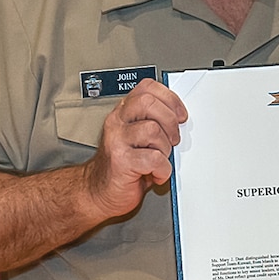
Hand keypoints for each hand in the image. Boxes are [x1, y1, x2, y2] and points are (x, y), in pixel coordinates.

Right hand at [81, 79, 187, 220]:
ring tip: (159, 159)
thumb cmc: (122, 165)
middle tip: (172, 139)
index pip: (148, 88)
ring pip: (153, 130)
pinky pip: (154, 158)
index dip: (170, 98)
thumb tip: (180, 118)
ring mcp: (116, 140)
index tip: (180, 115)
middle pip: (148, 102)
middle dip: (170, 121)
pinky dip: (162, 169)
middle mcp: (117, 122)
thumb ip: (154, 122)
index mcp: (124, 112)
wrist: (98, 192)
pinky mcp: (121, 161)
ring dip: (165, 148)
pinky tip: (155, 174)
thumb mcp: (138, 137)